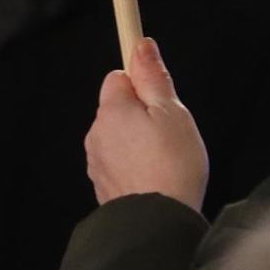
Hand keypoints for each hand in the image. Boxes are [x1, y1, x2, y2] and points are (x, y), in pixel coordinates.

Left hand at [86, 37, 207, 211]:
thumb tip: (141, 45)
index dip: (141, 82)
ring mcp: (97, 162)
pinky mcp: (103, 186)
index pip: (118, 77)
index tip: (157, 92)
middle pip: (118, 108)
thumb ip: (154, 77)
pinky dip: (134, 166)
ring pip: (119, 137)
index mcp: (111, 110)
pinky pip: (119, 163)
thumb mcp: (172, 112)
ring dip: (137, 142)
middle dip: (142, 115)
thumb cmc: (171, 165)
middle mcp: (96, 133)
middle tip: (170, 133)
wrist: (157, 225)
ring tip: (165, 160)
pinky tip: (154, 178)